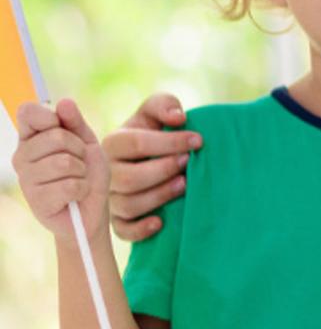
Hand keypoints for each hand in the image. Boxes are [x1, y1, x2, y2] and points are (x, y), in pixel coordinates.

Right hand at [13, 99, 109, 247]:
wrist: (92, 207)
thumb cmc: (88, 171)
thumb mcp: (86, 140)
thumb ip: (75, 121)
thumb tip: (63, 102)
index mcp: (31, 138)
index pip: (28, 112)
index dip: (50, 116)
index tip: (60, 125)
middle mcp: (22, 157)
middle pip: (56, 136)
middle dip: (78, 149)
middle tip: (79, 162)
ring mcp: (26, 180)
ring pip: (64, 162)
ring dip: (81, 171)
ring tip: (77, 178)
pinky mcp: (36, 202)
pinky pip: (69, 185)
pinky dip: (81, 188)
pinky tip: (74, 195)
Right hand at [101, 93, 202, 241]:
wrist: (151, 155)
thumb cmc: (154, 129)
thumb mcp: (157, 110)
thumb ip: (165, 104)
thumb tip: (178, 118)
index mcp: (113, 142)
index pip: (137, 143)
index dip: (170, 142)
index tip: (198, 140)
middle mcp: (106, 172)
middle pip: (130, 178)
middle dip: (164, 170)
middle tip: (188, 162)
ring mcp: (110, 198)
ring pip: (129, 204)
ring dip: (159, 196)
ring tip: (184, 184)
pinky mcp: (118, 220)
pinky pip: (123, 231)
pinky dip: (141, 229)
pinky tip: (161, 221)